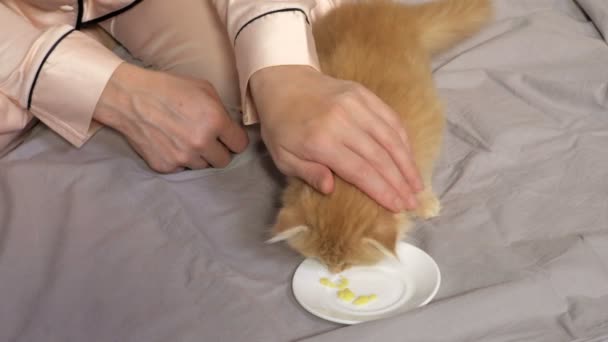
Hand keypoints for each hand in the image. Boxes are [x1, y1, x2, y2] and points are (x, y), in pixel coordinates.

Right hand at [93, 63, 248, 171]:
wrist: (131, 98)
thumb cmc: (169, 88)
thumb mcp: (203, 89)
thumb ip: (222, 111)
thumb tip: (230, 128)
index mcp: (215, 121)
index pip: (240, 145)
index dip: (235, 140)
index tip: (229, 137)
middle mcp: (201, 143)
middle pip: (224, 161)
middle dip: (219, 150)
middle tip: (207, 139)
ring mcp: (182, 157)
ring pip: (203, 166)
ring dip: (199, 156)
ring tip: (185, 139)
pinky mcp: (166, 166)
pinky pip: (182, 168)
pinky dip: (179, 159)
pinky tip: (170, 143)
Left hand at [250, 66, 422, 212]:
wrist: (282, 80)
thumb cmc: (281, 125)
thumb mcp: (282, 156)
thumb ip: (307, 173)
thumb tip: (331, 189)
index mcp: (320, 140)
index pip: (360, 170)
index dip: (382, 190)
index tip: (397, 207)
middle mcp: (342, 121)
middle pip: (379, 157)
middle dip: (399, 182)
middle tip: (412, 202)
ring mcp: (356, 104)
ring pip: (390, 137)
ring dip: (407, 163)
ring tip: (417, 184)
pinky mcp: (363, 93)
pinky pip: (390, 118)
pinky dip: (403, 139)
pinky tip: (409, 156)